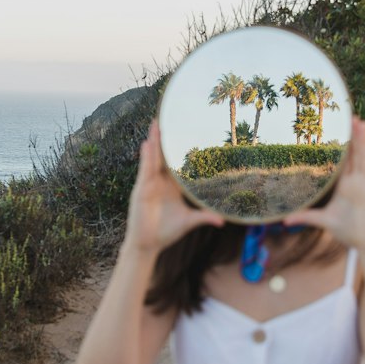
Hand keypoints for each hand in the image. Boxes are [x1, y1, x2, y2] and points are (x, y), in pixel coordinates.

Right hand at [124, 119, 225, 254]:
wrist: (148, 244)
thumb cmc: (166, 232)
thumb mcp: (189, 222)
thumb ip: (204, 217)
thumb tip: (222, 221)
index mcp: (170, 186)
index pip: (173, 163)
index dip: (175, 148)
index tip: (180, 132)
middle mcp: (159, 182)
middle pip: (161, 156)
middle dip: (161, 139)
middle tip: (164, 119)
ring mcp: (149, 185)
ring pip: (152, 159)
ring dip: (153, 142)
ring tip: (156, 124)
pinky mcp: (142, 191)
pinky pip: (145, 171)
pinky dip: (146, 158)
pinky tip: (146, 145)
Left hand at [282, 117, 364, 253]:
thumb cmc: (348, 230)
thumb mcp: (324, 221)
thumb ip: (306, 217)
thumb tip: (284, 220)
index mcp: (345, 185)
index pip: (344, 160)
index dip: (342, 145)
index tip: (337, 128)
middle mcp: (358, 182)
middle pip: (356, 154)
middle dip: (354, 136)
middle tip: (351, 116)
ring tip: (363, 124)